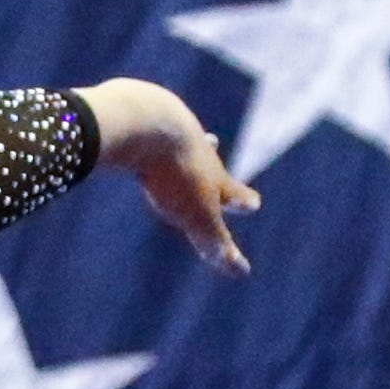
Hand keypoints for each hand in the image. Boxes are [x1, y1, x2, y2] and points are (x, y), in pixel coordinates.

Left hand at [75, 77, 260, 275]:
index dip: (242, 200)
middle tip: (214, 147)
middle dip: (210, 160)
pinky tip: (134, 127)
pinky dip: (144, 131)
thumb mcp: (196, 216)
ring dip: (180, 142)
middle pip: (204, 157)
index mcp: (211, 175)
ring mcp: (167, 131)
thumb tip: (243, 271)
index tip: (255, 203)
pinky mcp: (139, 117)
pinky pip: (142, 127)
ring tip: (181, 139)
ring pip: (175, 139)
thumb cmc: (175, 174)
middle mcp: (193, 149)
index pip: (231, 192)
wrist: (148, 122)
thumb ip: (215, 243)